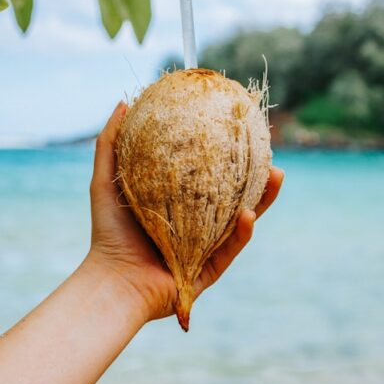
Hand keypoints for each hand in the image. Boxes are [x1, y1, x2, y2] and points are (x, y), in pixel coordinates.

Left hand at [84, 101, 283, 322]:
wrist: (113, 280)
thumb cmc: (108, 232)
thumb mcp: (106, 181)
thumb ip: (111, 143)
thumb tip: (124, 102)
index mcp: (179, 205)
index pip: (209, 175)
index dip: (227, 154)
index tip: (240, 128)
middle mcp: (197, 225)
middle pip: (234, 194)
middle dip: (256, 173)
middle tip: (269, 150)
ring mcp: (207, 248)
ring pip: (243, 220)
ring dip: (263, 198)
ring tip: (276, 175)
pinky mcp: (210, 270)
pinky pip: (232, 248)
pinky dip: (243, 231)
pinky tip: (248, 213)